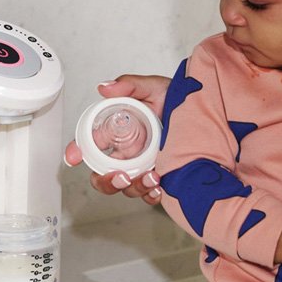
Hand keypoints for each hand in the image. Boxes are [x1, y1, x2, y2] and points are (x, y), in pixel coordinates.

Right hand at [64, 74, 170, 204]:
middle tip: (121, 176)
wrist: (207, 115)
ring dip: (135, 187)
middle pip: (102, 176)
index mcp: (118, 133)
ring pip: (126, 188)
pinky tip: (159, 188)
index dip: (77, 151)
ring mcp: (141, 167)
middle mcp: (126, 153)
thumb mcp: (154, 88)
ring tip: (153, 177)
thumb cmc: (178, 100)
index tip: (74, 157)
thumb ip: (129, 85)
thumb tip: (105, 88)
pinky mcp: (158, 179)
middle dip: (106, 182)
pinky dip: (151, 195)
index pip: (89, 144)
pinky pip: (148, 195)